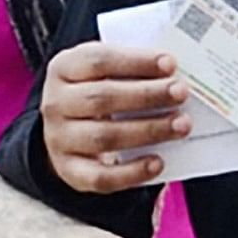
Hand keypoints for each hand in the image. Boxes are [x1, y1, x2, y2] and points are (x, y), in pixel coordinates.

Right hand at [38, 38, 189, 194]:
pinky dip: (132, 172)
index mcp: (63, 69)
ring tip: (181, 125)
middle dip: (147, 95)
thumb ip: (132, 71)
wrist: (68, 132)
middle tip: (181, 93)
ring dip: (148, 130)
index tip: (170, 64)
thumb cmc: (98, 93)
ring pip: (104, 137)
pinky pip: (101, 177)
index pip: (98, 60)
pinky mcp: (70, 171)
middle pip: (101, 98)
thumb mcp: (105, 73)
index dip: (136, 62)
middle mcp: (55, 103)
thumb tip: (175, 77)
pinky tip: (158, 162)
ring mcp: (59, 139)